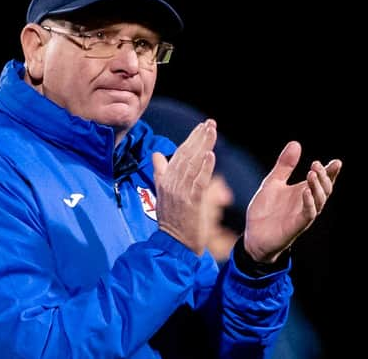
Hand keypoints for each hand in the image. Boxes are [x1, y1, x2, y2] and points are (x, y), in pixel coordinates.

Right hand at [152, 119, 216, 255]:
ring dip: (203, 146)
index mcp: (165, 180)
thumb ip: (160, 173)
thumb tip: (156, 155)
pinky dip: (204, 168)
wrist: (173, 244)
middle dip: (198, 137)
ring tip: (211, 131)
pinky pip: (198, 182)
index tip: (201, 126)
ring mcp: (180, 193)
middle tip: (210, 123)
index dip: (190, 139)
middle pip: (186, 155)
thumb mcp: (162, 194)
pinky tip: (210, 155)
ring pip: (192, 165)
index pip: (178, 154)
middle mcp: (171, 184)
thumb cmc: (171, 220)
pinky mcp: (191, 203)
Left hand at [244, 141, 341, 262]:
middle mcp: (307, 203)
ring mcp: (303, 215)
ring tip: (312, 173)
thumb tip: (296, 143)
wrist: (253, 235)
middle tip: (317, 165)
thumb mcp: (273, 182)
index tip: (336, 162)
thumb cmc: (265, 210)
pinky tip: (306, 191)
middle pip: (325, 189)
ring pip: (319, 201)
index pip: (322, 180)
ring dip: (317, 187)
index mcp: (303, 192)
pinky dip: (309, 202)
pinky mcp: (296, 226)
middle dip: (324, 177)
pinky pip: (308, 214)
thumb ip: (284, 166)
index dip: (331, 172)